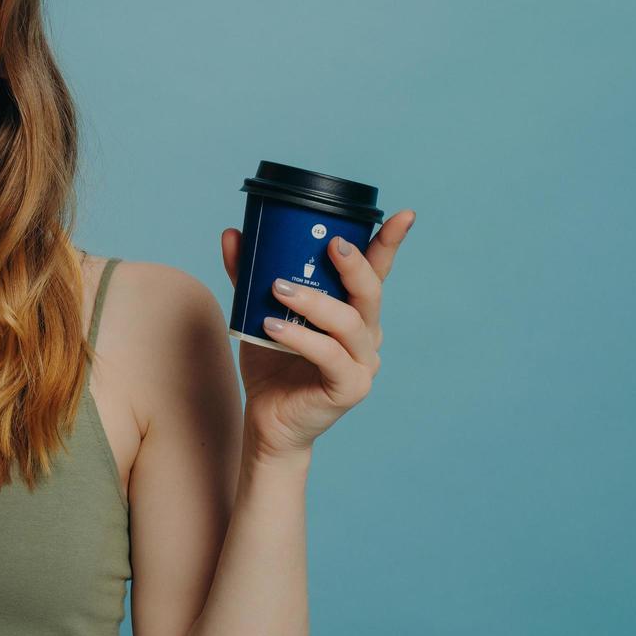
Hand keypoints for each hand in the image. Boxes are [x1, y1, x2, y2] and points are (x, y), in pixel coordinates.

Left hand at [220, 209, 414, 461]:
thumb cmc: (271, 365)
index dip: (390, 243)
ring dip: (315, 301)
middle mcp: (366, 335)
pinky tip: (273, 327)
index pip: (377, 272)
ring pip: (349, 322)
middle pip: (371, 292)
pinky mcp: (350, 388)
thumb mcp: (259, 312)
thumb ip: (249, 276)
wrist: (267, 420)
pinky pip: (330, 356)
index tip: (403, 215)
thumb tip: (233, 233)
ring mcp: (362, 363)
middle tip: (329, 245)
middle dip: (354, 264)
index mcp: (353, 312)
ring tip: (278, 288)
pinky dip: (301, 338)